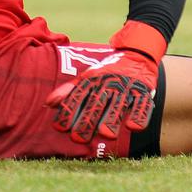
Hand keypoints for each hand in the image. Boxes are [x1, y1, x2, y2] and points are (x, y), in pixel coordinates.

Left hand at [46, 20, 165, 143]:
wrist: (137, 54)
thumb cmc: (108, 72)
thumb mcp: (88, 78)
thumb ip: (69, 91)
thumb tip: (48, 104)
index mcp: (92, 80)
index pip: (78, 96)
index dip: (68, 112)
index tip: (60, 128)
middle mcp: (108, 83)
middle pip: (96, 103)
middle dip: (87, 121)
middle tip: (79, 138)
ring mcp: (126, 87)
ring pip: (118, 104)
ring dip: (112, 119)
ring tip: (106, 135)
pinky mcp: (143, 91)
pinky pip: (142, 104)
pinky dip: (139, 115)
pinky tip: (133, 127)